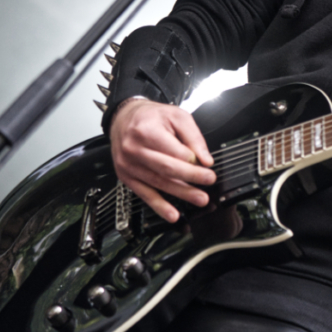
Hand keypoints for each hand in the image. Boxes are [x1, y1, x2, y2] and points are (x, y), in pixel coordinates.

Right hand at [109, 99, 215, 222]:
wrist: (123, 118)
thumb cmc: (151, 117)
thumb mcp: (176, 116)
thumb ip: (193, 136)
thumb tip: (205, 159)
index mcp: (146, 131)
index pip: (175, 151)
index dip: (193, 160)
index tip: (208, 166)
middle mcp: (134, 149)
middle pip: (167, 168)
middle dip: (191, 177)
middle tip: (209, 181)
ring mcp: (128, 165)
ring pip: (158, 183)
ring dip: (181, 193)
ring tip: (199, 198)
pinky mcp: (126, 177)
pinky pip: (144, 194)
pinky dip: (159, 206)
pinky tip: (172, 214)